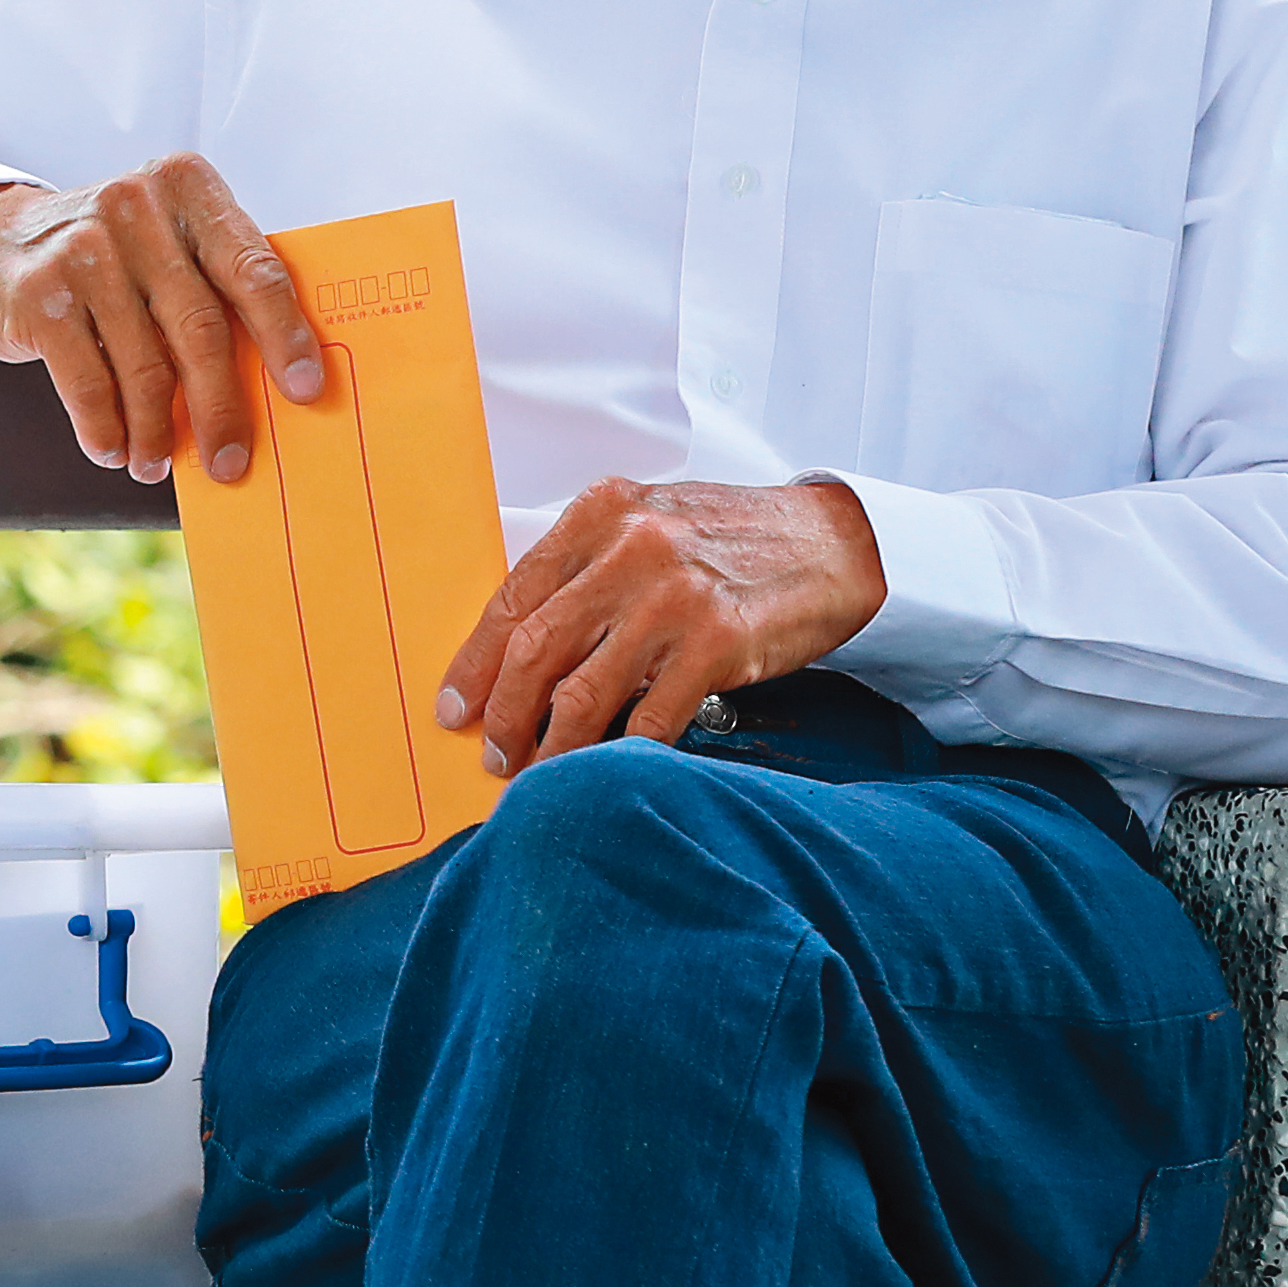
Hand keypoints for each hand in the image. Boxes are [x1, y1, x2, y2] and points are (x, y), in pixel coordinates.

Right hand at [0, 157, 331, 485]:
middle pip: (201, 327)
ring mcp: (83, 248)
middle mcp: (137, 208)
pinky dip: (105, 427)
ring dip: (156, 430)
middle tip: (231, 460)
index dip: (286, 335)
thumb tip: (272, 384)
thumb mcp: (165, 242)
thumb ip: (215, 286)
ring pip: (144, 364)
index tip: (307, 389)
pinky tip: (113, 448)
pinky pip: (88, 381)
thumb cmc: (105, 255)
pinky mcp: (39, 293)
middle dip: (221, 406)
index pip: (252, 269)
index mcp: (187, 188)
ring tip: (155, 462)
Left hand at [438, 477, 884, 773]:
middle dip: (503, 713)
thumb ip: (586, 569)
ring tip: (537, 772)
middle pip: (534, 649)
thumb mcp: (648, 525)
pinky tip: (606, 771)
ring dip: (550, 745)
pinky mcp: (717, 644)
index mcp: (601, 514)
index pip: (513, 597)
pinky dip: (620, 754)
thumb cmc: (732, 541)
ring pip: (581, 693)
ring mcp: (674, 597)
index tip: (454, 705)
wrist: (833, 543)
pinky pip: (648, 719)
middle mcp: (632, 549)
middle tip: (493, 753)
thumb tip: (517, 649)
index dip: (474, 661)